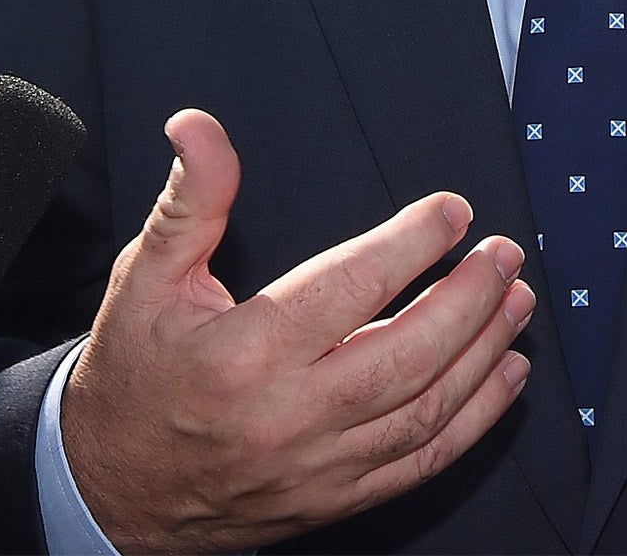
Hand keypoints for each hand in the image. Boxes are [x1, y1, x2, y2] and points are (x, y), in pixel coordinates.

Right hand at [60, 110, 533, 551]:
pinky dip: (474, 421)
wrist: (108, 490)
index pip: (347, 288)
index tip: (452, 210)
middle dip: (469, 300)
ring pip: (424, 411)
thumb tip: (198, 126)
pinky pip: (420, 463)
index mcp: (242, 352)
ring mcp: (316, 467)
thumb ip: (190, 200)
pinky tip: (506, 377)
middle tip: (504, 253)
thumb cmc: (133, 373)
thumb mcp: (144, 277)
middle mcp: (287, 416)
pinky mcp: (334, 500)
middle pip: (405, 354)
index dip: (409, 244)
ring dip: (484, 353)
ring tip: (518, 300)